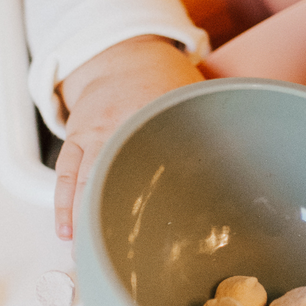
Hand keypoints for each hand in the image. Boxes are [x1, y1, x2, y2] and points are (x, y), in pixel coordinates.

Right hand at [53, 35, 202, 239]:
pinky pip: (64, 173)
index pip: (151, 158)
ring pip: (81, 180)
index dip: (153, 194)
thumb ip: (209, 130)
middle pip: (109, 176)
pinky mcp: (74, 137)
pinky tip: (67, 229)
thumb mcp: (191, 96)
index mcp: (148, 115)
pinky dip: (63, 203)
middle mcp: (114, 125)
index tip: (158, 226)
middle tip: (113, 251)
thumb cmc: (162, 76)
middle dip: (109, 217)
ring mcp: (90, 132)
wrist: (122, 53)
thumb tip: (242, 163)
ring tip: (85, 251)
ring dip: (82, 218)